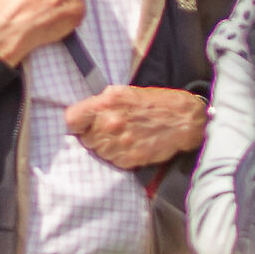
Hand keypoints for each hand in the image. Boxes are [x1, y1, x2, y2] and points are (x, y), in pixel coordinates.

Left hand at [65, 85, 206, 169]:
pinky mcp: (130, 158)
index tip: (76, 126)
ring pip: (97, 151)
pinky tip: (128, 146)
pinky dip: (117, 156)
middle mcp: (110, 123)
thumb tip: (81, 115)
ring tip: (120, 137)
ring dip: (104, 147)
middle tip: (106, 129)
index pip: (71, 119)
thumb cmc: (154, 103)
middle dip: (91, 134)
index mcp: (107, 102)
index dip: (72, 124)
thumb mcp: (124, 92)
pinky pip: (112, 161)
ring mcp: (120, 143)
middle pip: (84, 138)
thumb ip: (100, 103)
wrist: (183, 120)